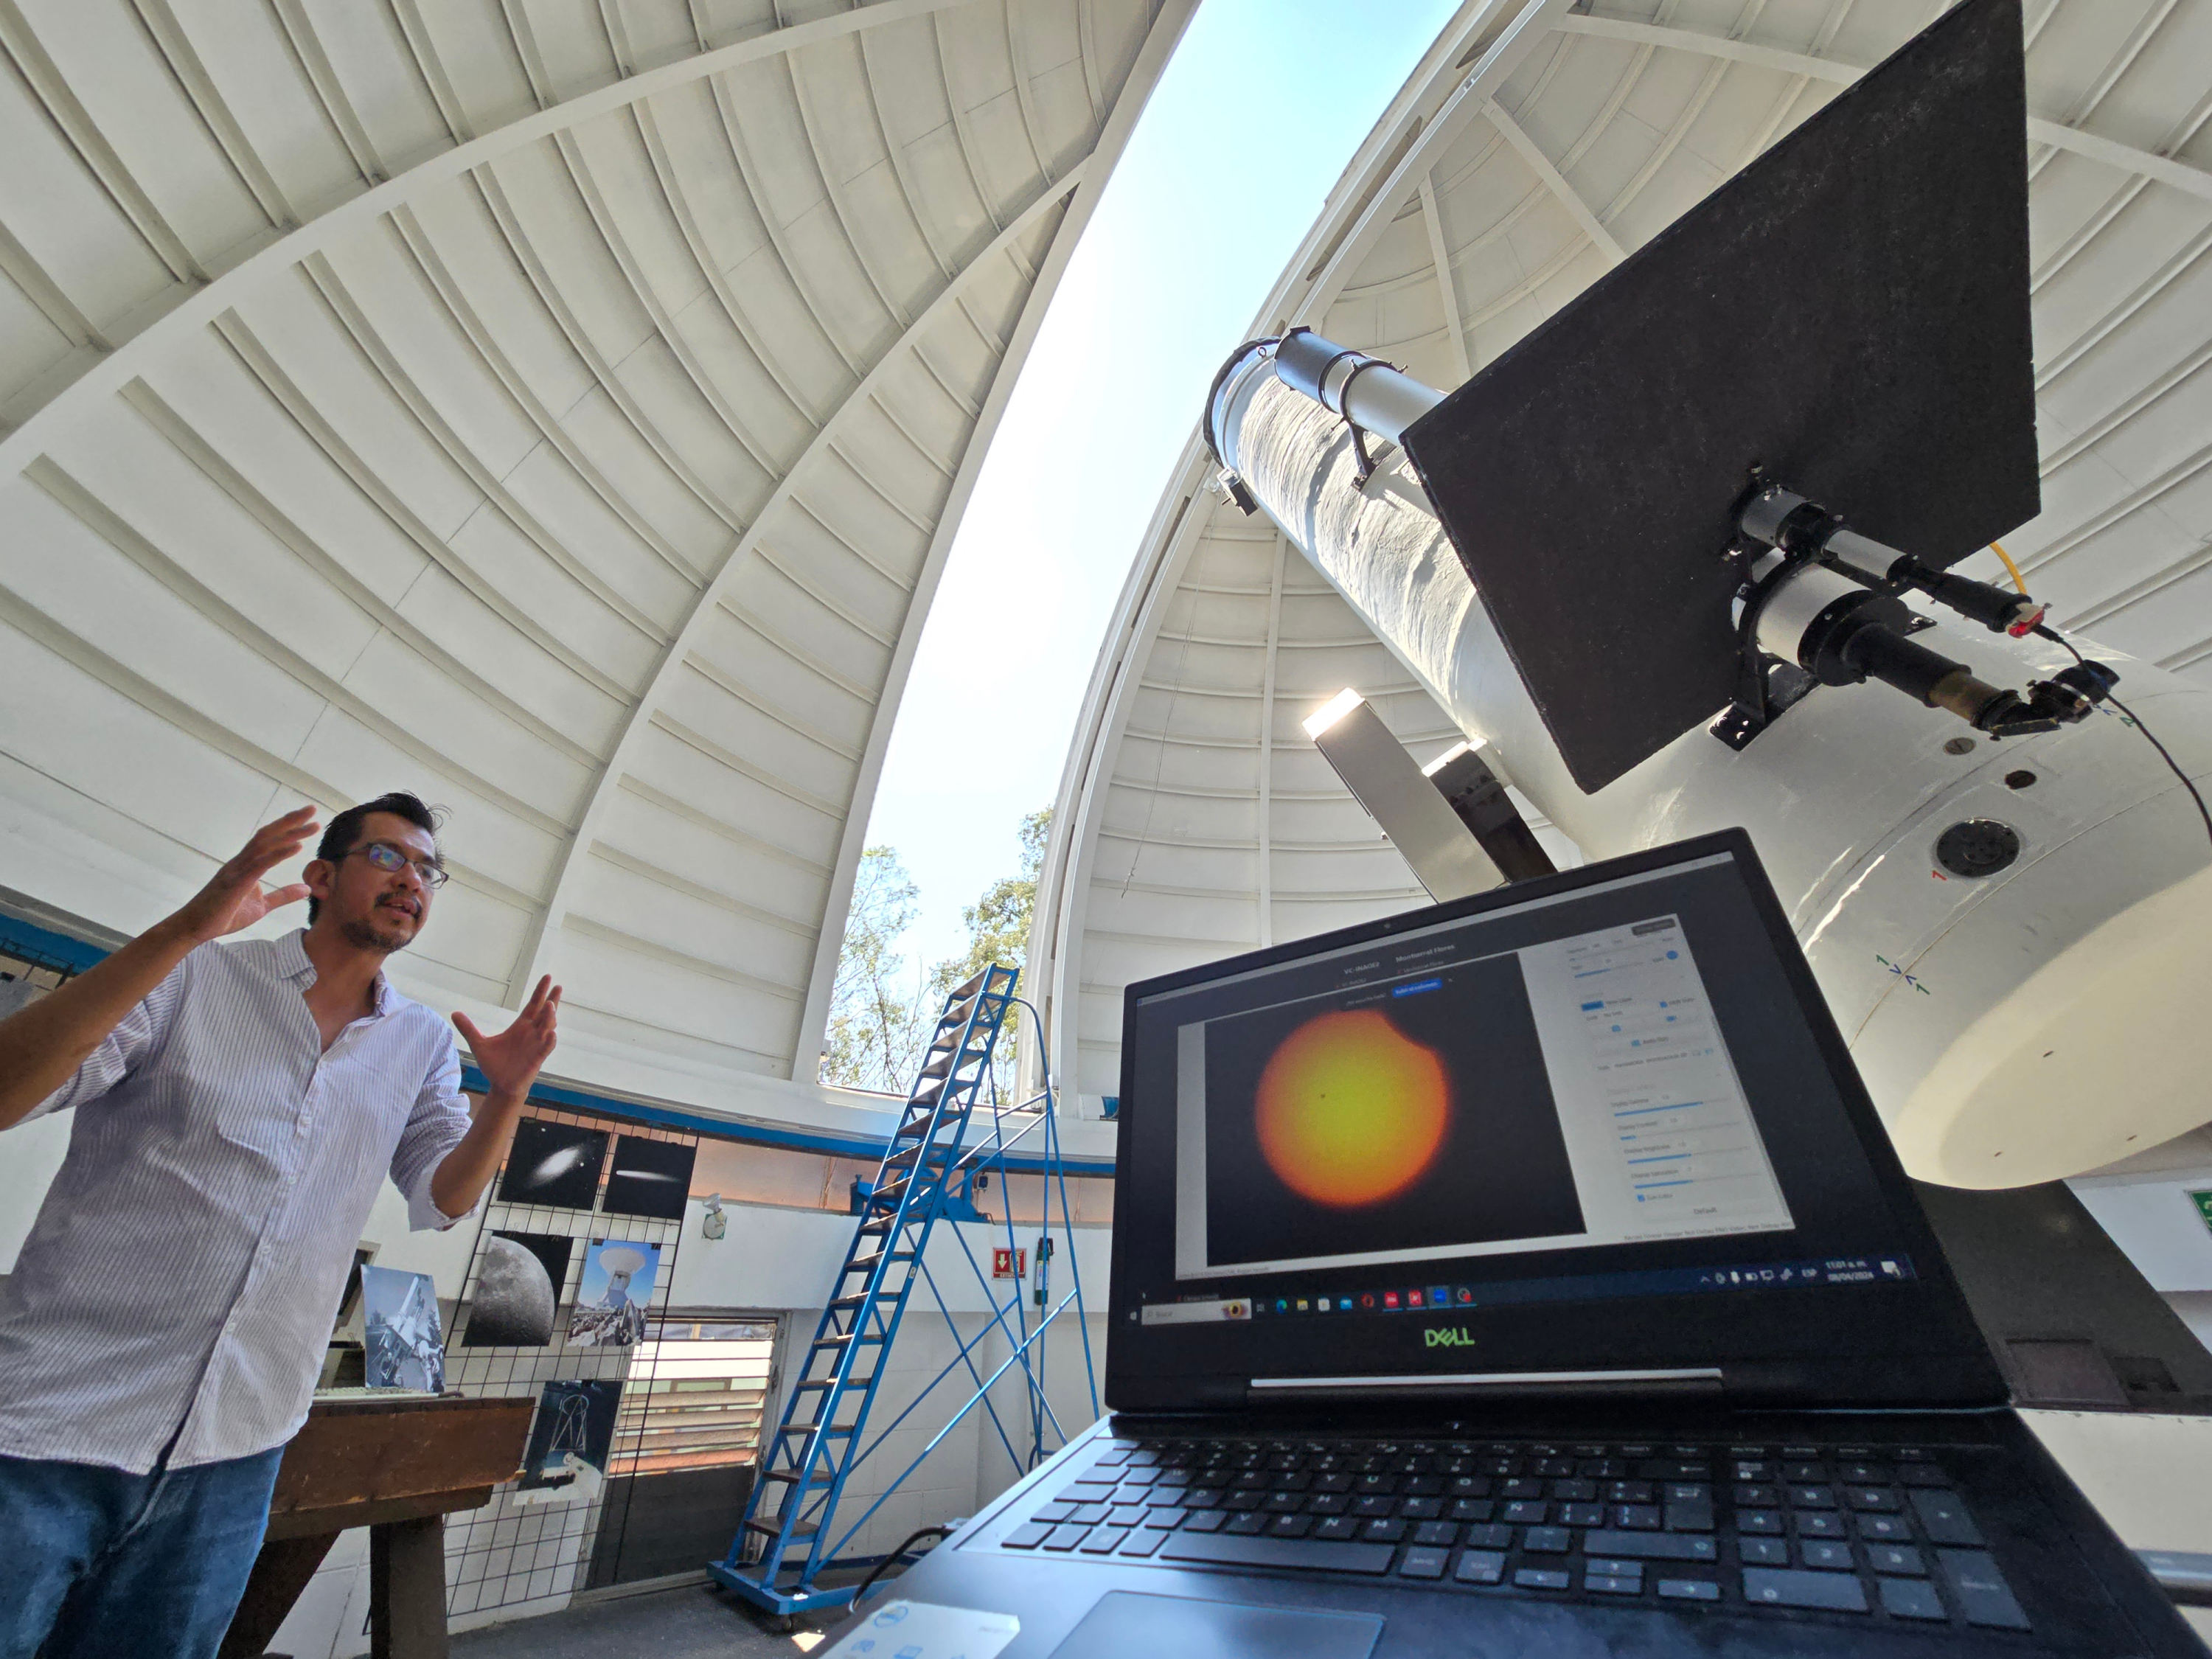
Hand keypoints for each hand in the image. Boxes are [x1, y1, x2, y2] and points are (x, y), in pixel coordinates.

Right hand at [170, 807, 318, 944]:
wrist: (194, 928)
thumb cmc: (223, 916)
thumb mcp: (261, 906)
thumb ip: (283, 896)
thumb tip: (306, 889)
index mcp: (246, 865)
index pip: (269, 840)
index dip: (288, 828)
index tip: (309, 820)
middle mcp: (241, 862)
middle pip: (268, 835)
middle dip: (291, 821)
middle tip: (312, 809)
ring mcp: (237, 870)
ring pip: (264, 844)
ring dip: (289, 833)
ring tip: (311, 824)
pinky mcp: (235, 883)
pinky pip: (259, 864)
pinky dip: (279, 854)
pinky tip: (297, 846)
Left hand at [454, 975, 560, 1098]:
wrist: (500, 1086)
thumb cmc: (494, 1064)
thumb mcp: (478, 1044)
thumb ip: (468, 1029)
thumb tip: (454, 1013)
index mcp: (520, 1026)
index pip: (533, 1005)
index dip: (540, 992)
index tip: (547, 977)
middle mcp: (532, 1033)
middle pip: (545, 1012)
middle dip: (552, 999)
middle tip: (558, 985)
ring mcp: (536, 1044)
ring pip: (548, 1027)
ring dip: (550, 1016)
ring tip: (549, 1005)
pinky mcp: (537, 1058)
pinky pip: (547, 1047)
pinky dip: (550, 1040)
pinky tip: (551, 1033)